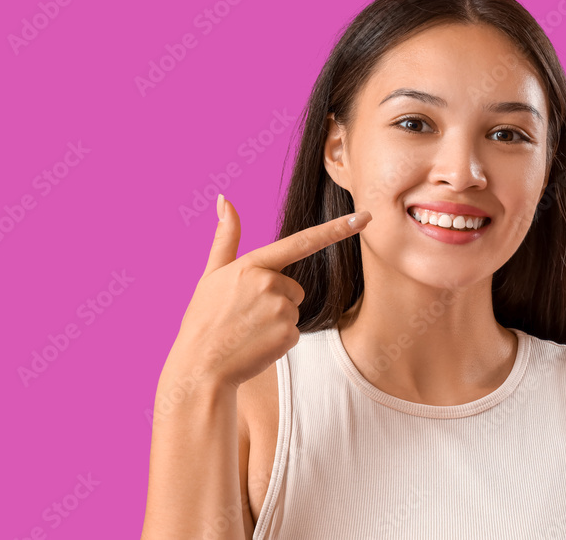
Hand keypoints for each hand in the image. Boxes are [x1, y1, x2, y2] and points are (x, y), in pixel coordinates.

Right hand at [168, 194, 370, 388]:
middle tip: (246, 315)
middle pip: (294, 287)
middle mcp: (269, 283)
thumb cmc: (204, 320)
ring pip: (294, 310)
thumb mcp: (211, 274)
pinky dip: (279, 340)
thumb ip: (226, 237)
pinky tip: (255, 344)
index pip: (302, 241)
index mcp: (253, 264)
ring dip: (277, 321)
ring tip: (248, 330)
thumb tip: (224, 199)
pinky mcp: (287, 335)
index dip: (337, 229)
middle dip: (277, 299)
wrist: (200, 367)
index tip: (365, 217)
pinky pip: (294, 332)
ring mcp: (280, 310)